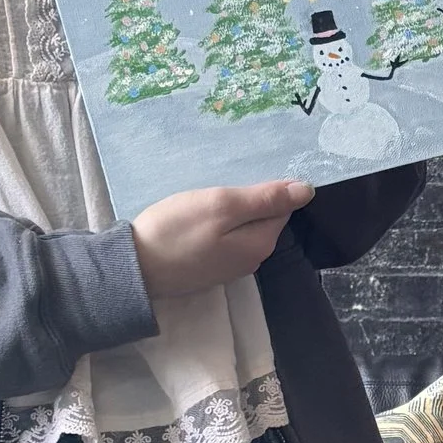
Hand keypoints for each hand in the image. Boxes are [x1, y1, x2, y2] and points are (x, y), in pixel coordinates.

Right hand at [130, 179, 311, 296]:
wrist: (134, 268)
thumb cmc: (177, 231)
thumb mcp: (222, 206)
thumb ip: (265, 199)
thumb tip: (308, 191)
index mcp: (261, 243)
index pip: (281, 207)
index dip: (265, 188)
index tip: (241, 175)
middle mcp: (252, 259)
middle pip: (262, 218)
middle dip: (247, 199)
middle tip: (220, 181)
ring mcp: (229, 266)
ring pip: (241, 227)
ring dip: (230, 210)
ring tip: (207, 195)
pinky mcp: (209, 266)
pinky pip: (223, 238)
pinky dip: (216, 224)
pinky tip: (197, 214)